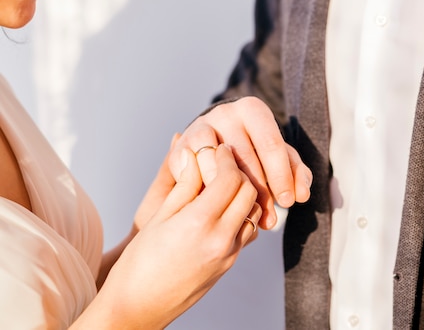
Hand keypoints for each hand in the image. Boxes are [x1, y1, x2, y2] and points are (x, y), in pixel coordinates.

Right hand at [74, 145, 260, 328]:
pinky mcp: (229, 264)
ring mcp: (228, 255)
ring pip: (253, 211)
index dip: (226, 158)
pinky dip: (241, 214)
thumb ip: (184, 185)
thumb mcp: (158, 217)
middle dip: (238, 171)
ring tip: (222, 184)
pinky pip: (247, 231)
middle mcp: (220, 240)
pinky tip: (221, 209)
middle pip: (247, 192)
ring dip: (243, 193)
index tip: (219, 148)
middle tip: (222, 161)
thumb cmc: (138, 263)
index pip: (230, 179)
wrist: (138, 308)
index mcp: (199, 224)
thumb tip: (194, 153)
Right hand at [168, 96, 311, 229]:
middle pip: (245, 157)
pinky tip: (219, 208)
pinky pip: (194, 172)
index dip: (281, 175)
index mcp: (253, 109)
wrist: (213, 142)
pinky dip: (207, 191)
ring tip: (245, 216)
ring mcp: (199, 126)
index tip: (288, 202)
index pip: (271, 144)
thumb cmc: (253, 151)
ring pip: (217, 165)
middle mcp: (225, 113)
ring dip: (231, 195)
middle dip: (260, 192)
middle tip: (269, 220)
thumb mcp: (277, 158)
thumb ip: (294, 172)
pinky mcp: (181, 144)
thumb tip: (302, 194)